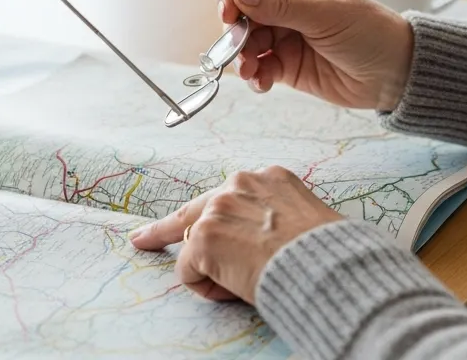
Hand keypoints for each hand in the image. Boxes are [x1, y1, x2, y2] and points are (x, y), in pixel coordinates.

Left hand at [128, 166, 343, 303]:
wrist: (326, 266)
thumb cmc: (325, 252)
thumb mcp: (305, 219)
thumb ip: (275, 219)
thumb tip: (263, 242)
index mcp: (269, 178)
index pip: (227, 197)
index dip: (208, 213)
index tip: (185, 220)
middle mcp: (240, 183)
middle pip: (193, 209)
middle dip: (164, 228)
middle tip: (140, 239)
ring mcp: (219, 208)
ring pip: (196, 247)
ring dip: (214, 272)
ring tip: (246, 284)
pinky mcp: (204, 236)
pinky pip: (189, 272)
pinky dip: (208, 288)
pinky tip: (236, 287)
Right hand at [216, 0, 414, 110]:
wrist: (394, 75)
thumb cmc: (370, 33)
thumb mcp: (326, 16)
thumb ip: (280, 7)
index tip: (228, 12)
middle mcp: (287, 1)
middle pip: (241, 8)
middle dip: (235, 28)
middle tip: (238, 46)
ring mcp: (284, 32)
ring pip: (245, 39)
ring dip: (242, 56)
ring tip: (251, 70)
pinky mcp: (285, 62)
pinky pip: (258, 66)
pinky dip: (255, 75)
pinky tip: (262, 83)